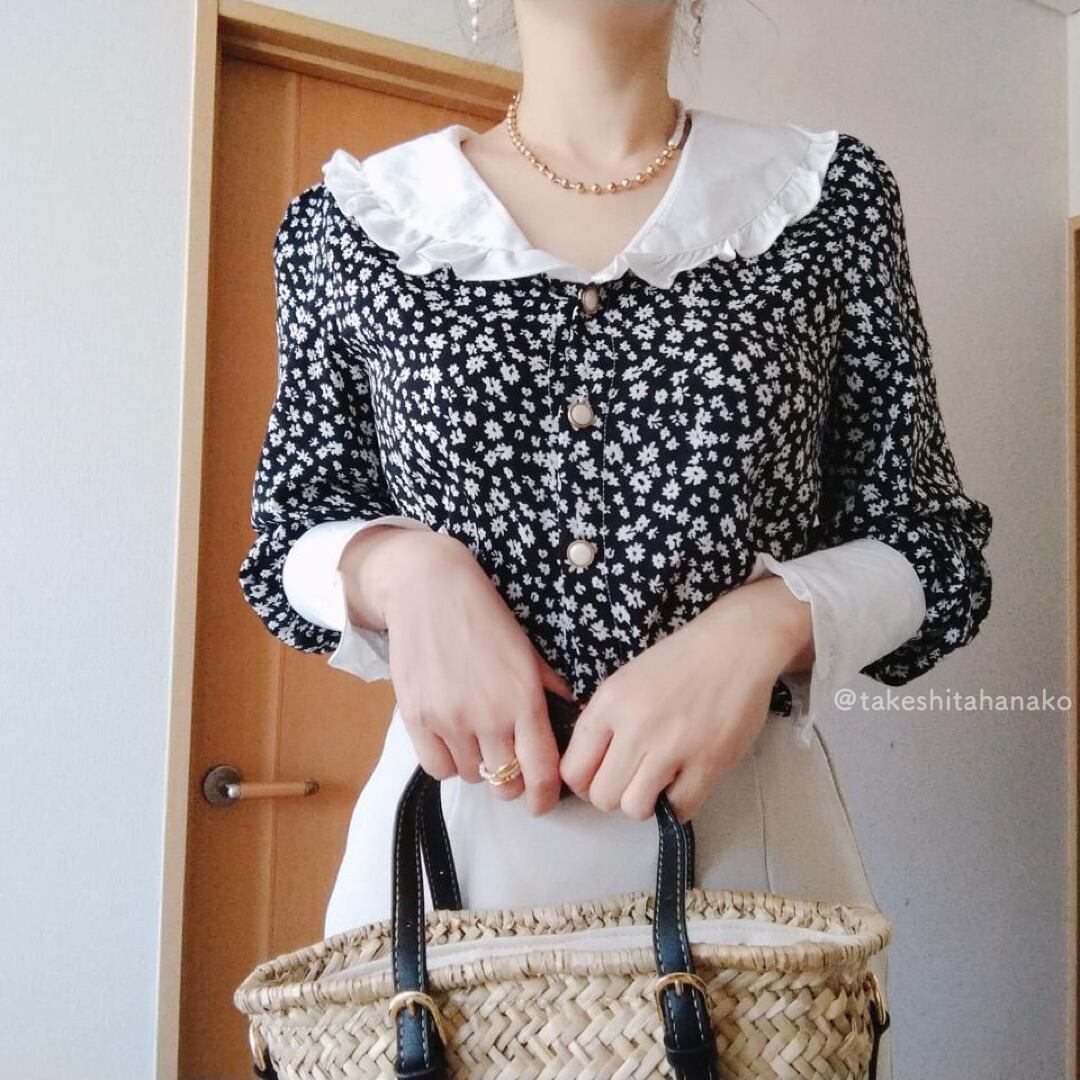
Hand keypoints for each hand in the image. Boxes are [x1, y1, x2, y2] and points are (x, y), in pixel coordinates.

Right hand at [339, 526, 573, 815]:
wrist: (429, 588)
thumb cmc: (484, 614)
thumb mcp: (527, 649)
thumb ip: (548, 687)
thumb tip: (573, 713)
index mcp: (524, 699)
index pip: (541, 773)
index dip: (544, 797)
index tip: (542, 801)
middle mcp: (489, 716)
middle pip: (505, 784)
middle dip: (511, 782)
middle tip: (509, 766)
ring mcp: (451, 720)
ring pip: (471, 776)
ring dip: (478, 766)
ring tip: (476, 739)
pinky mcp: (417, 718)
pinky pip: (437, 768)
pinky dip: (447, 762)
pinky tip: (452, 740)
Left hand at [558, 575, 812, 823]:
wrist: (734, 645)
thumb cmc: (680, 661)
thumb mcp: (625, 680)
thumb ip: (605, 721)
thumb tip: (592, 763)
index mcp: (609, 703)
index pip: (573, 771)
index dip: (585, 784)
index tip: (603, 778)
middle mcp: (635, 728)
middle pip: (603, 797)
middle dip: (615, 796)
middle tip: (634, 781)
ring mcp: (672, 747)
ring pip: (636, 808)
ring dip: (646, 803)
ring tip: (660, 782)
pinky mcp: (708, 763)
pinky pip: (680, 808)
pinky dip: (680, 802)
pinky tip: (685, 781)